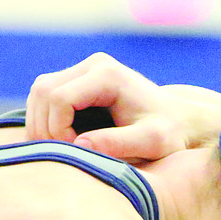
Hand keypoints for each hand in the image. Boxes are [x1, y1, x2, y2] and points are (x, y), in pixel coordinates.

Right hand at [25, 52, 220, 161]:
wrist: (181, 123)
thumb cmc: (171, 135)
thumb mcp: (152, 143)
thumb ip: (119, 143)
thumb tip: (80, 145)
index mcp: (107, 74)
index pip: (59, 98)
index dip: (58, 129)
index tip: (77, 152)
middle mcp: (93, 64)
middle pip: (42, 92)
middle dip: (46, 127)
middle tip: (65, 154)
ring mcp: (84, 70)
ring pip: (39, 93)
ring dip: (42, 124)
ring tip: (65, 150)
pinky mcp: (78, 81)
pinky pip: (46, 98)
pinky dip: (47, 121)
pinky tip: (64, 142)